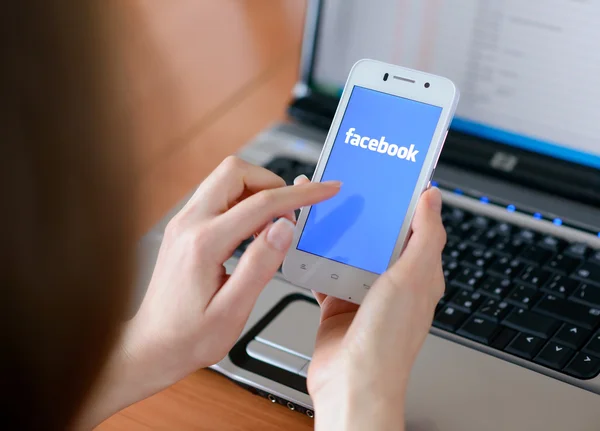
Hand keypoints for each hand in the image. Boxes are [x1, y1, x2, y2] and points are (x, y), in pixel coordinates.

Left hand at [75, 157, 340, 427]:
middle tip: (292, 211)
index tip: (324, 191)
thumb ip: (261, 265)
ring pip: (225, 180)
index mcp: (204, 243)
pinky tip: (253, 231)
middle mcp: (189, 224)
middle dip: (271, 183)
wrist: (151, 346)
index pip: (261, 203)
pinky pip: (217, 197)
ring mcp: (183, 223)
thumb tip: (283, 227)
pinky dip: (242, 202)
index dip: (299, 195)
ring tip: (274, 224)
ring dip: (256, 191)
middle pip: (236, 172)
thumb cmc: (188, 337)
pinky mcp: (183, 228)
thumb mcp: (233, 310)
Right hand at [299, 175, 444, 430]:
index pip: (415, 229)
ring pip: (349, 254)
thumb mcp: (412, 278)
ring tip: (322, 213)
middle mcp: (392, 284)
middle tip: (346, 191)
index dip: (404, 204)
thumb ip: (424, 236)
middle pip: (377, 238)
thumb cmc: (387, 343)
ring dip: (336, 235)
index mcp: (418, 276)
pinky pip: (326, 275)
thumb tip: (433, 198)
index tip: (389, 181)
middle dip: (362, 215)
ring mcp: (363, 295)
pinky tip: (305, 246)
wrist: (352, 384)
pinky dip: (316, 261)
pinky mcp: (337, 306)